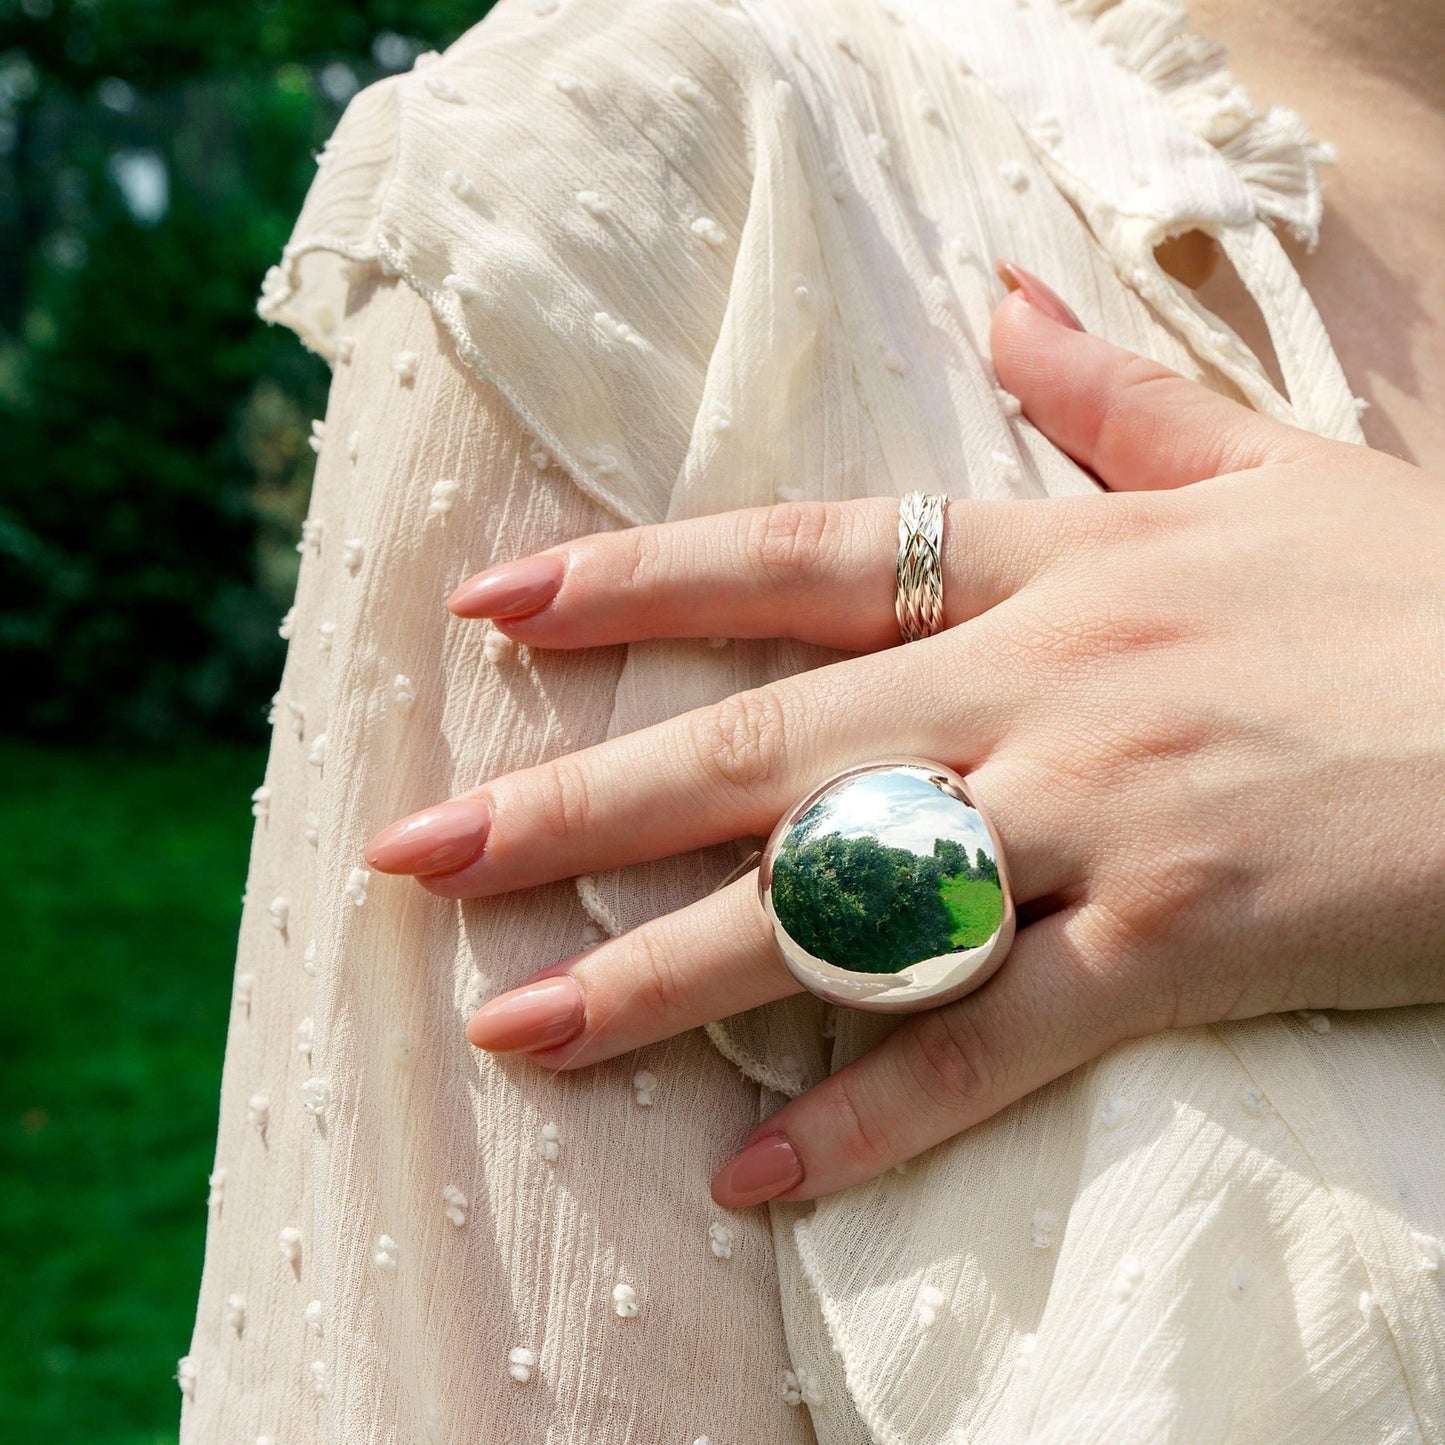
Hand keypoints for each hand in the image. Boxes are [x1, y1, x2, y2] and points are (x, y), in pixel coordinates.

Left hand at [365, 264, 1444, 1209]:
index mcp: (1049, 565)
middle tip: (417, 854)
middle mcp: (1036, 686)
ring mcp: (1097, 820)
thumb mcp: (1266, 461)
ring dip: (668, 977)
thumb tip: (1001, 300)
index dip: (631, 579)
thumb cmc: (1423, 592)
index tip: (486, 607)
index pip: (792, 558)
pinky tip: (754, 1180)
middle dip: (575, 802)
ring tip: (522, 1032)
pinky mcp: (1174, 948)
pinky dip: (871, 1115)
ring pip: (840, 902)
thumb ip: (1114, 395)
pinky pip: (989, 1045)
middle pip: (760, 743)